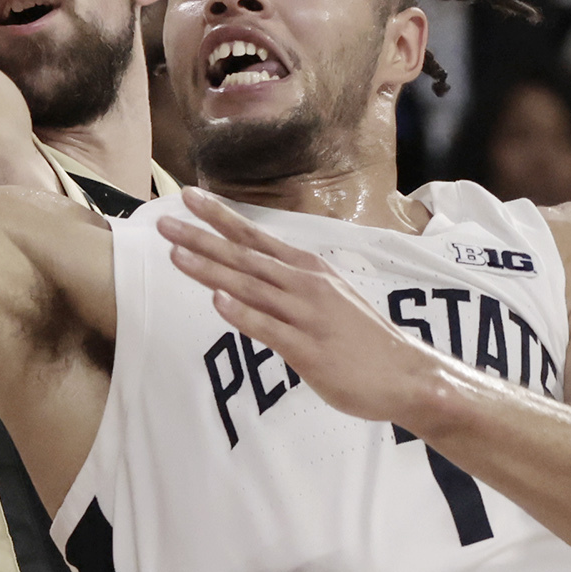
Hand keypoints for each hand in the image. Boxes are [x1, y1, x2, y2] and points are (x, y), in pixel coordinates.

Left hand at [157, 188, 446, 429]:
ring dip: (212, 269)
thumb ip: (290, 286)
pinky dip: (243, 313)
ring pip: (251, 287)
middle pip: (244, 257)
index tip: (187, 197)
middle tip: (163, 222)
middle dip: (201, 238)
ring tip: (176, 253)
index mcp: (307, 270)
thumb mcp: (329, 297)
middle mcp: (304, 285)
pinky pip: (269, 328)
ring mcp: (306, 316)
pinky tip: (218, 300)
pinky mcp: (309, 350)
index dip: (219, 217)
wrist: (407, 374)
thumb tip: (253, 276)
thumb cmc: (364, 339)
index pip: (254, 237)